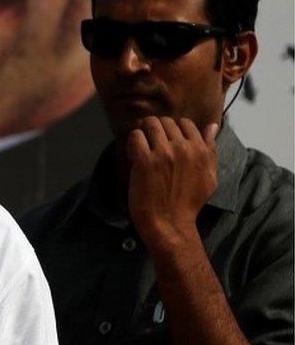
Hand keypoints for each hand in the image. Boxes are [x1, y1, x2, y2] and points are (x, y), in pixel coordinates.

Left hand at [126, 116, 218, 248]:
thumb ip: (211, 149)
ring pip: (150, 124)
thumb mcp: (210, 176)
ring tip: (143, 148)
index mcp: (201, 151)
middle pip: (165, 122)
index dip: (173, 130)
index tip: (167, 142)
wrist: (170, 223)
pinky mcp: (145, 161)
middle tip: (152, 145)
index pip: (185, 123)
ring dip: (144, 133)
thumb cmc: (189, 202)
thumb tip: (212, 126)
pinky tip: (135, 154)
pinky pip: (135, 136)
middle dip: (157, 130)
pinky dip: (133, 141)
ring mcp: (163, 154)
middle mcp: (183, 149)